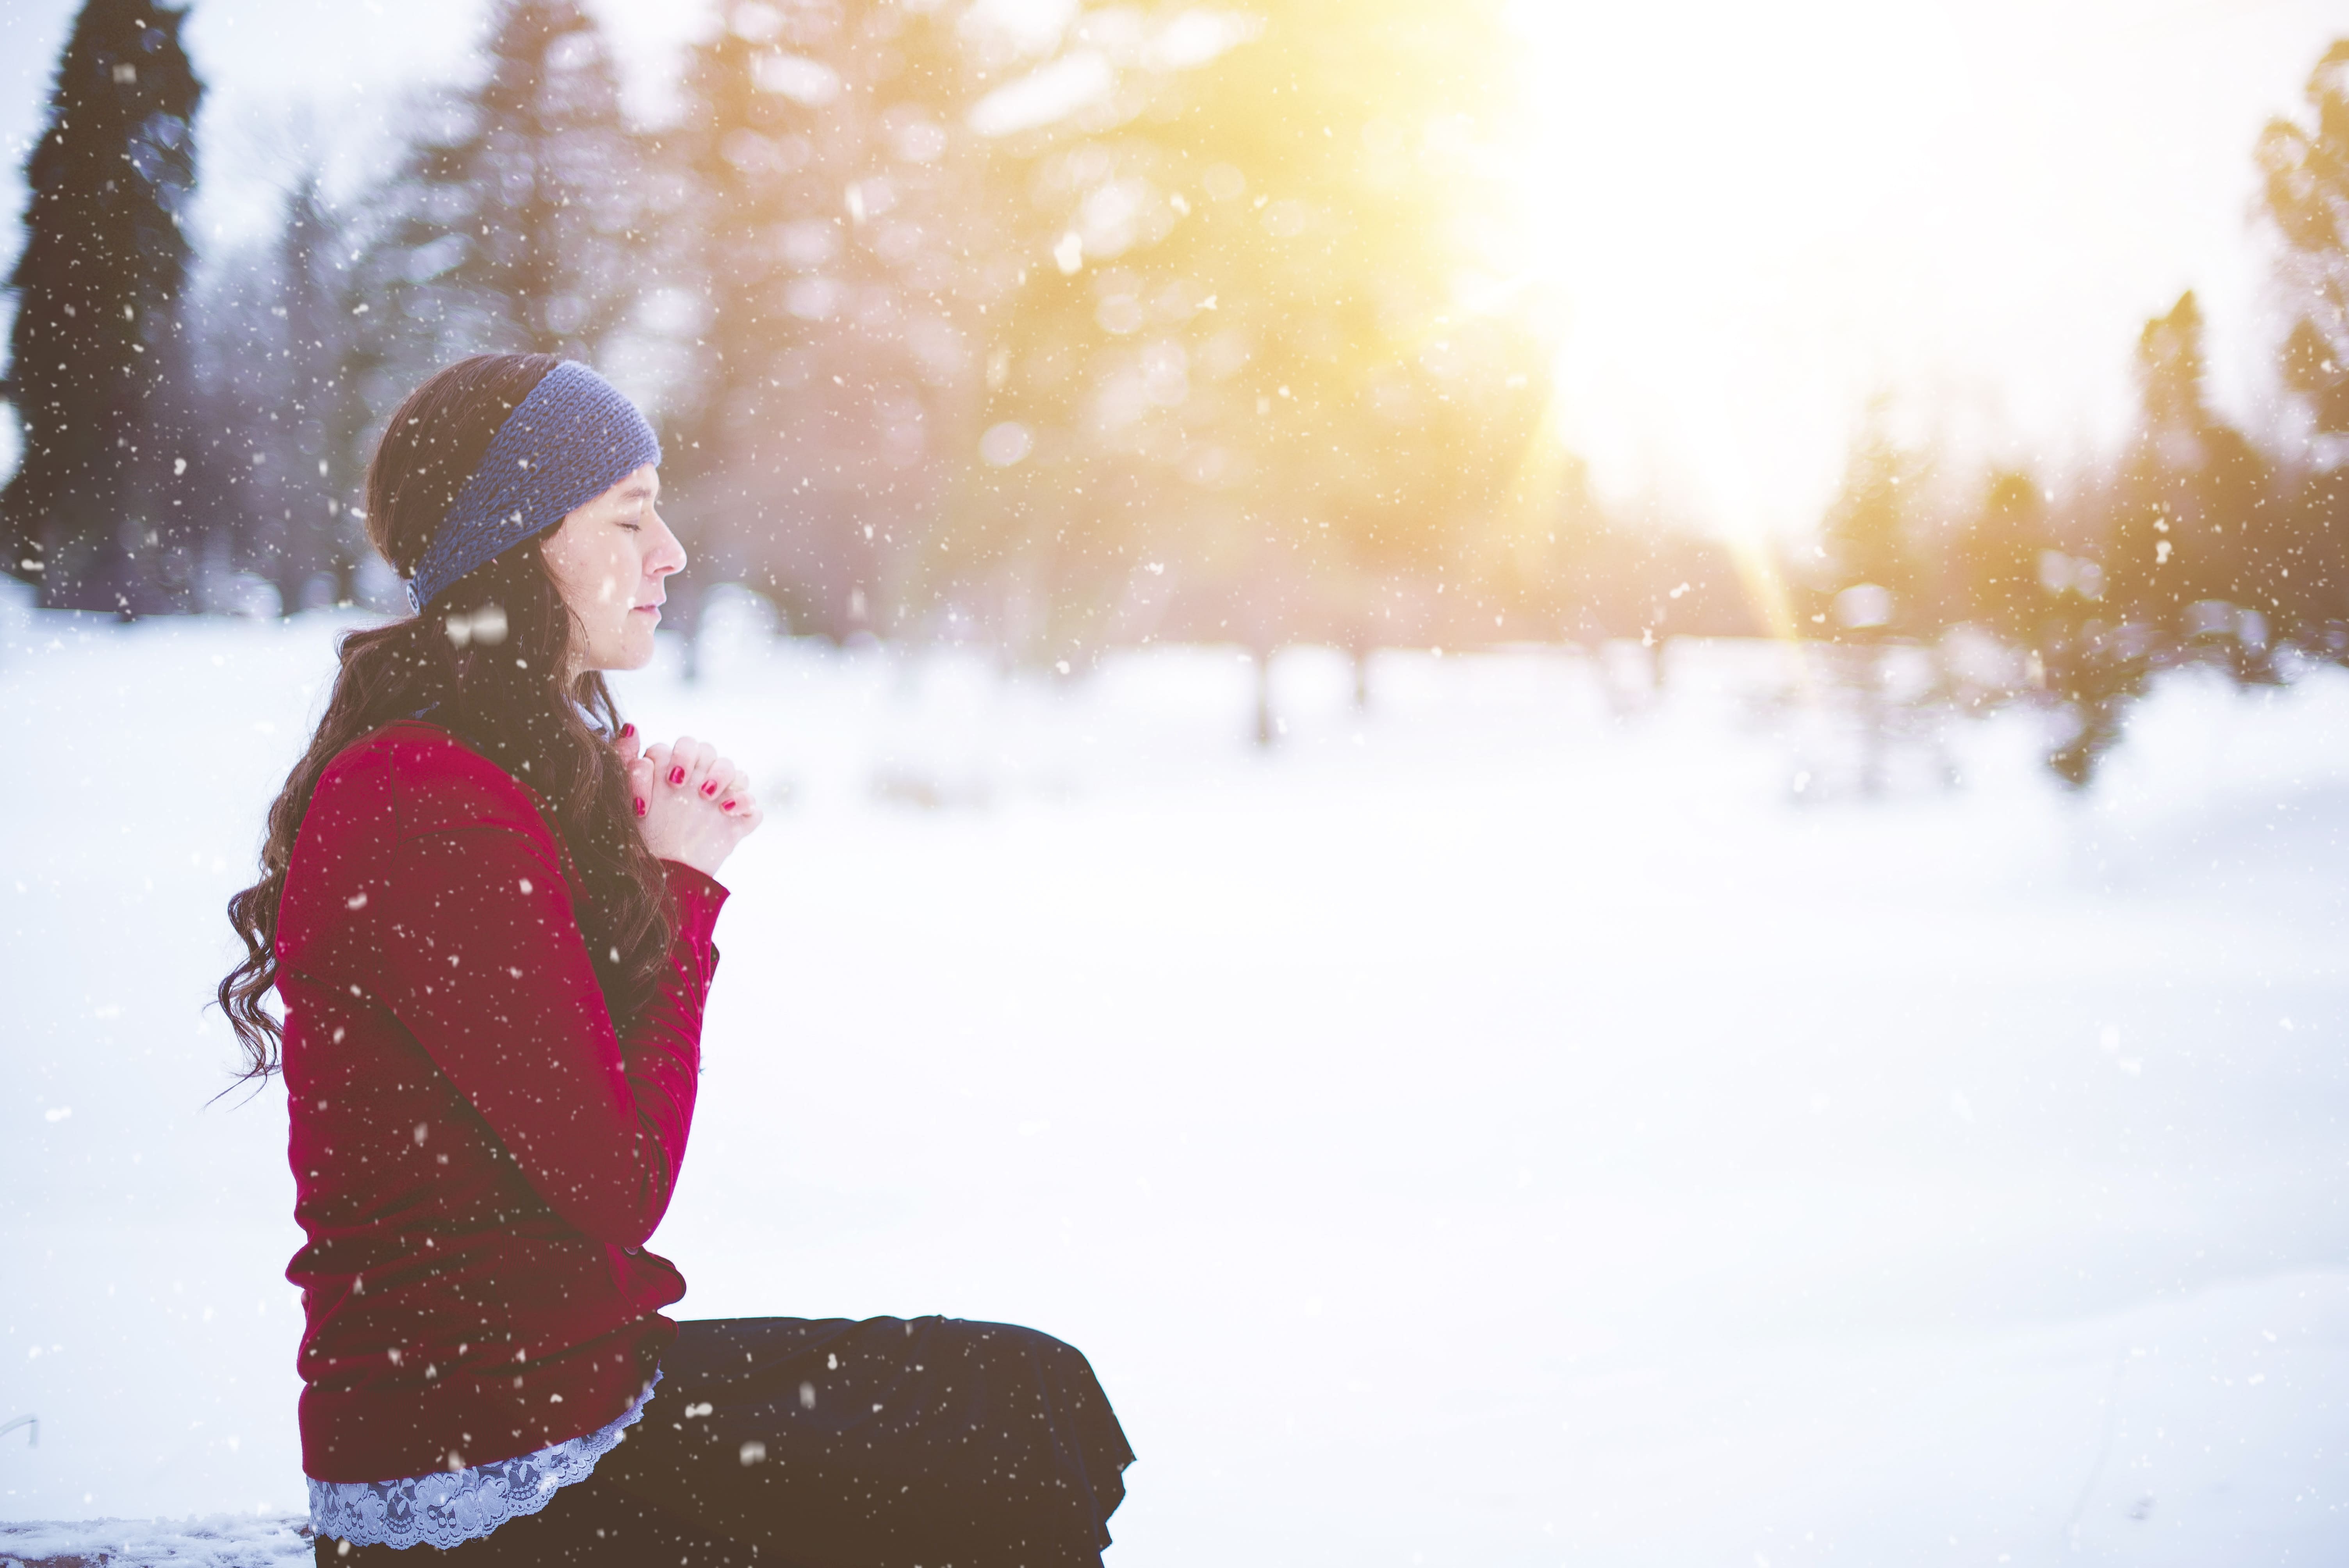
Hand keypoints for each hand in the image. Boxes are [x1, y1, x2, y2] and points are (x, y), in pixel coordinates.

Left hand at [614, 727, 761, 879]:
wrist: (659, 877)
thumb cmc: (639, 837)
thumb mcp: (624, 797)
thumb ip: (626, 761)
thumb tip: (631, 725)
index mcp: (674, 771)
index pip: (683, 745)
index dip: (677, 757)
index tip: (669, 780)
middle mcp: (698, 781)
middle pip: (710, 751)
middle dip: (702, 763)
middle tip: (683, 785)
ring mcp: (720, 801)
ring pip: (736, 770)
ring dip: (724, 776)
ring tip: (707, 797)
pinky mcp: (737, 824)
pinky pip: (754, 806)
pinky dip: (745, 804)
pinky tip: (726, 813)